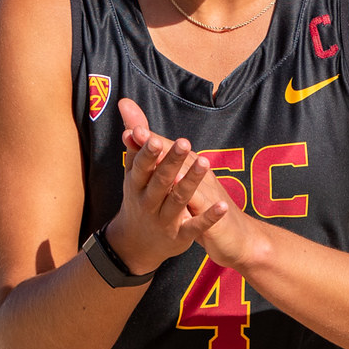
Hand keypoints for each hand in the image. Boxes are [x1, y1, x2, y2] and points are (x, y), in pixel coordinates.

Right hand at [105, 98, 227, 274]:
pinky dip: (209, 217)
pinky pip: (195, 226)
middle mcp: (148, 202)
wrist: (136, 244)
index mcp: (136, 184)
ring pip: (178, 200)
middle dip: (171, 162)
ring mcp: (164, 220)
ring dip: (191, 182)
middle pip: (160, 181)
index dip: (148, 153)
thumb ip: (136, 139)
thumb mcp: (134, 171)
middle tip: (184, 143)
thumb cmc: (139, 196)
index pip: (141, 166)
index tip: (155, 138)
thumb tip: (125, 103)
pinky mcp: (180, 235)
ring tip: (205, 163)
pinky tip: (222, 206)